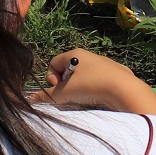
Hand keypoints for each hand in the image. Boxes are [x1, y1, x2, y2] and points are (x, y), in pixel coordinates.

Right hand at [35, 49, 155, 115]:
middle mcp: (89, 56)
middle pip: (68, 70)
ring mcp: (103, 64)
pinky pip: (97, 81)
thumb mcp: (64, 93)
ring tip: (84, 99)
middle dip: (65, 85)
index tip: (59, 87)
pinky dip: (94, 90)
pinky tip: (99, 98)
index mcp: (75, 54)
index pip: (53, 63)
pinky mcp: (115, 74)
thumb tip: (31, 99)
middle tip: (70, 95)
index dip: (52, 77)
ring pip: (83, 77)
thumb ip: (47, 96)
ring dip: (79, 89)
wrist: (124, 90)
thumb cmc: (90, 86)